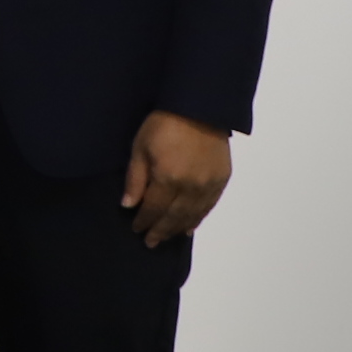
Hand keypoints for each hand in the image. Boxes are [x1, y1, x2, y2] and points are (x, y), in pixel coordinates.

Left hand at [122, 109, 232, 244]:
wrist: (199, 108)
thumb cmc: (163, 124)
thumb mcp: (140, 147)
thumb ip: (135, 179)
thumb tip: (128, 205)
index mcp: (168, 178)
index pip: (154, 208)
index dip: (144, 221)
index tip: (136, 229)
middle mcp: (191, 186)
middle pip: (174, 216)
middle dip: (160, 231)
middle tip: (150, 243)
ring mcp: (209, 184)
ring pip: (193, 215)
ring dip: (179, 228)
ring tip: (168, 238)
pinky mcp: (222, 179)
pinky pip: (209, 206)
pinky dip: (198, 218)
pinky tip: (190, 227)